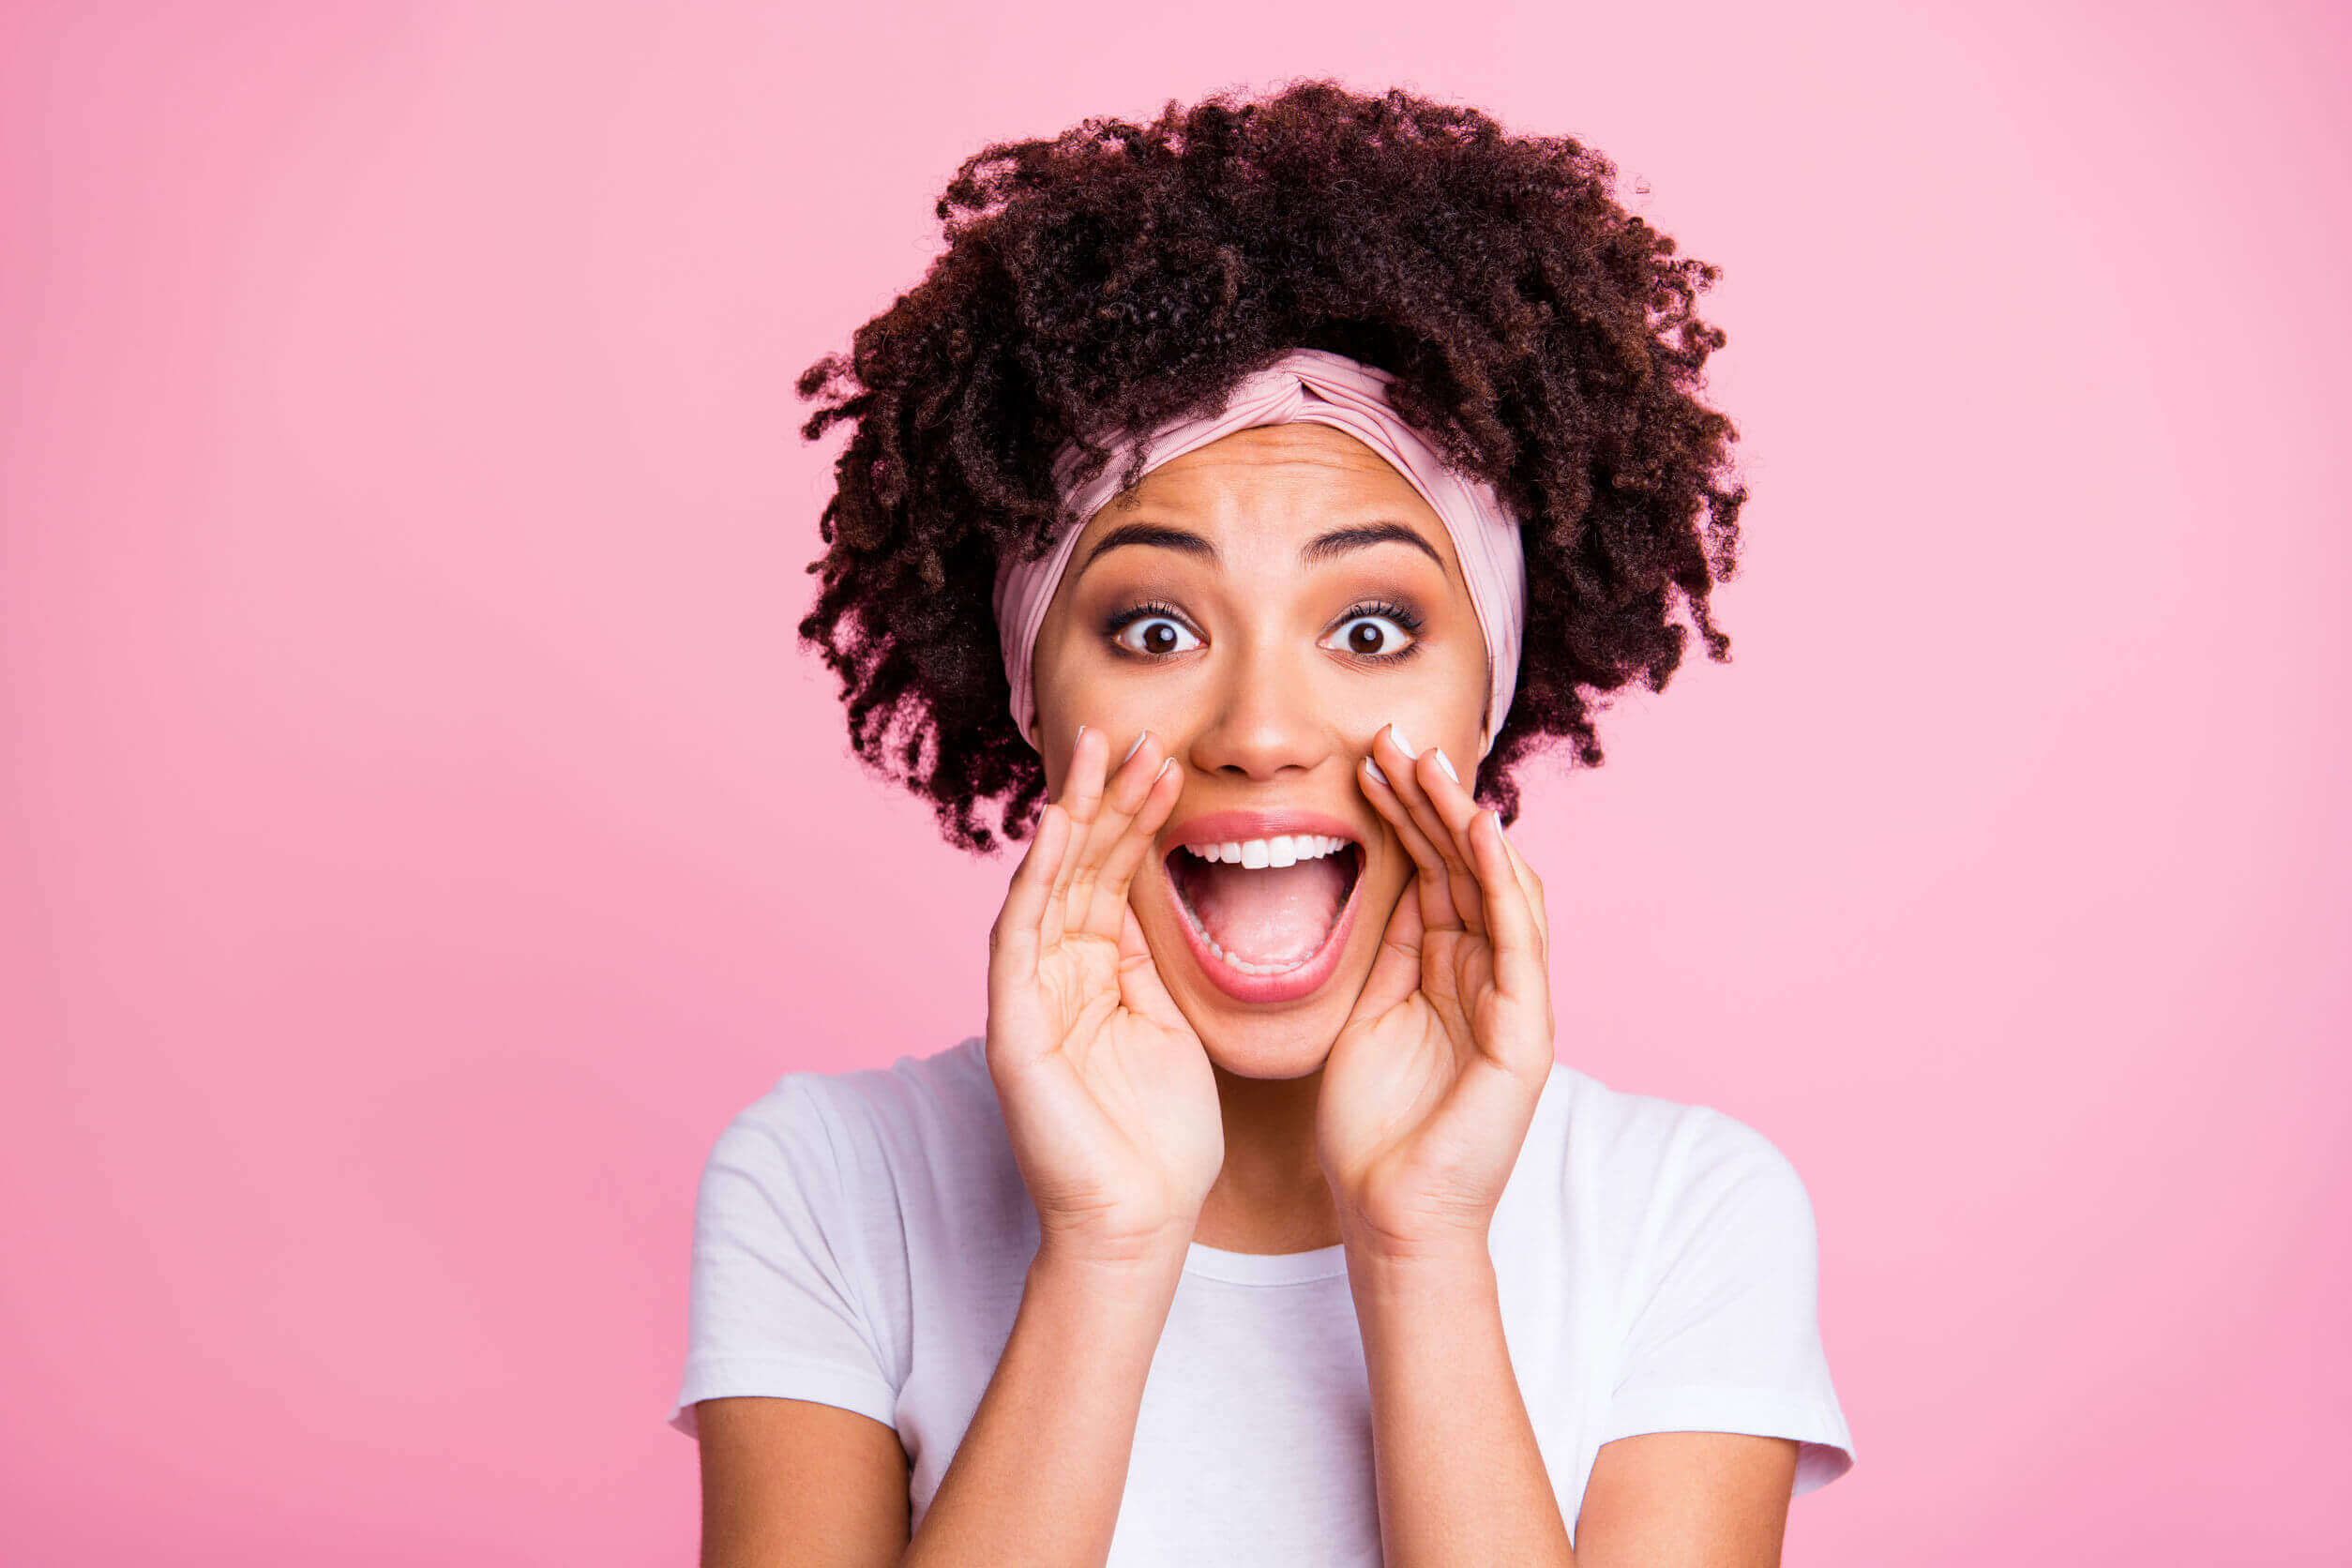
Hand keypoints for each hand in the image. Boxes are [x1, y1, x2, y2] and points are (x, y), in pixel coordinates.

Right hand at [986, 725, 1222, 1268]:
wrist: (1139, 1224)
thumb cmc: (1163, 1141)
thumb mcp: (1171, 1025)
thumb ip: (1151, 961)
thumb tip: (1157, 890)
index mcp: (1096, 972)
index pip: (1111, 874)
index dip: (1136, 815)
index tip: (1167, 759)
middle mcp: (1055, 973)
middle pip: (1078, 865)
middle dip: (1105, 797)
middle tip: (1134, 732)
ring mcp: (1029, 996)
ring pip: (1045, 885)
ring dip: (1072, 818)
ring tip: (1098, 756)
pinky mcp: (1012, 1027)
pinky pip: (1019, 938)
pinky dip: (1035, 880)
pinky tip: (1055, 831)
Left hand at [1317, 724, 1556, 1262]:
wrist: (1391, 1215)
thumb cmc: (1371, 1127)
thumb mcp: (1367, 1013)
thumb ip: (1389, 949)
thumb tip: (1388, 877)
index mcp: (1449, 967)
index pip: (1433, 868)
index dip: (1405, 811)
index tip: (1367, 758)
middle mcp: (1489, 974)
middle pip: (1466, 864)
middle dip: (1433, 798)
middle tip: (1397, 737)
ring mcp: (1514, 1001)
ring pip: (1498, 887)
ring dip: (1465, 823)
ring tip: (1432, 766)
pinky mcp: (1528, 1033)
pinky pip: (1520, 942)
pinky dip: (1504, 884)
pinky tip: (1481, 833)